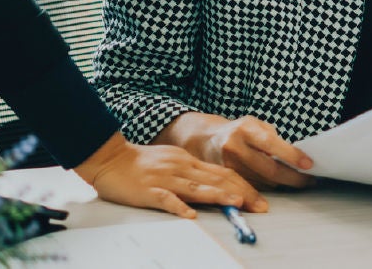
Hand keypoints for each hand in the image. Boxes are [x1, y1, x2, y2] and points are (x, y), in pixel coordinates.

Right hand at [74, 131, 266, 218]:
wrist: (110, 157)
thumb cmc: (141, 162)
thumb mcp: (173, 160)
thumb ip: (193, 170)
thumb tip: (217, 182)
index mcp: (188, 161)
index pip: (223, 172)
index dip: (244, 185)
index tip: (260, 198)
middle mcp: (181, 167)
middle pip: (217, 179)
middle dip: (242, 193)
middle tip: (260, 206)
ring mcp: (165, 179)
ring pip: (196, 187)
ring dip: (219, 196)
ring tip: (237, 203)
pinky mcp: (148, 191)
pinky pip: (166, 199)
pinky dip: (179, 207)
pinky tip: (190, 214)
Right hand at [160, 113, 315, 189]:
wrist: (205, 139)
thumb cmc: (238, 131)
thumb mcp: (254, 125)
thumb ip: (272, 138)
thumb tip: (294, 157)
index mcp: (245, 129)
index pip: (271, 143)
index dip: (291, 155)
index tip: (308, 164)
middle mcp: (234, 146)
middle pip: (268, 169)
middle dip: (293, 177)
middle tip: (308, 180)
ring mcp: (228, 165)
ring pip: (263, 182)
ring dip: (282, 183)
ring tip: (297, 180)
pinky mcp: (225, 179)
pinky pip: (253, 187)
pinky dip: (267, 186)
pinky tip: (277, 183)